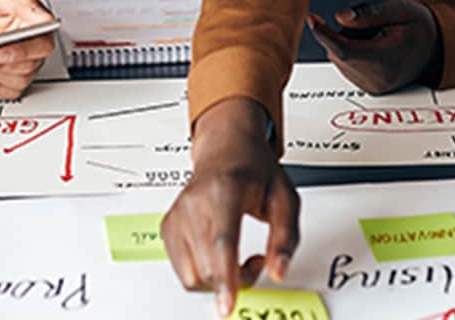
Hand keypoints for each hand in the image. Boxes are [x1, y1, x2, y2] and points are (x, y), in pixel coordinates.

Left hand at [0, 0, 57, 98]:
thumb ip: (21, 4)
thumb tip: (45, 19)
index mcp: (37, 24)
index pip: (43, 46)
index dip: (23, 53)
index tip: (1, 54)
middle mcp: (33, 45)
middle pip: (28, 67)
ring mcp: (23, 62)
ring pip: (19, 81)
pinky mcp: (11, 75)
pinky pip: (10, 91)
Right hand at [162, 98, 299, 317]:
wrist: (225, 150)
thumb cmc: (255, 171)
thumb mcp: (285, 198)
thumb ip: (286, 238)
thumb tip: (279, 270)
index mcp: (225, 191)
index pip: (222, 242)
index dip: (225, 277)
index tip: (226, 305)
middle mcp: (194, 203)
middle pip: (208, 268)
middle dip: (236, 280)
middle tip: (257, 260)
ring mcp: (177, 215)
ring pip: (192, 276)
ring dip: (218, 280)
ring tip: (236, 256)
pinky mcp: (167, 228)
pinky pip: (183, 271)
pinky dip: (203, 273)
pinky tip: (218, 255)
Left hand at [306, 0, 438, 94]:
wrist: (436, 49)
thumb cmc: (420, 28)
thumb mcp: (400, 8)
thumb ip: (369, 13)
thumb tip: (340, 18)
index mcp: (387, 58)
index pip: (345, 49)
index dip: (324, 33)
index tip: (312, 19)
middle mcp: (379, 78)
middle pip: (338, 52)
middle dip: (343, 34)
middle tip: (371, 26)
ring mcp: (374, 87)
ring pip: (339, 60)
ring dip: (346, 44)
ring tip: (376, 38)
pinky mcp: (370, 89)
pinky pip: (346, 67)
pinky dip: (351, 55)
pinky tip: (373, 48)